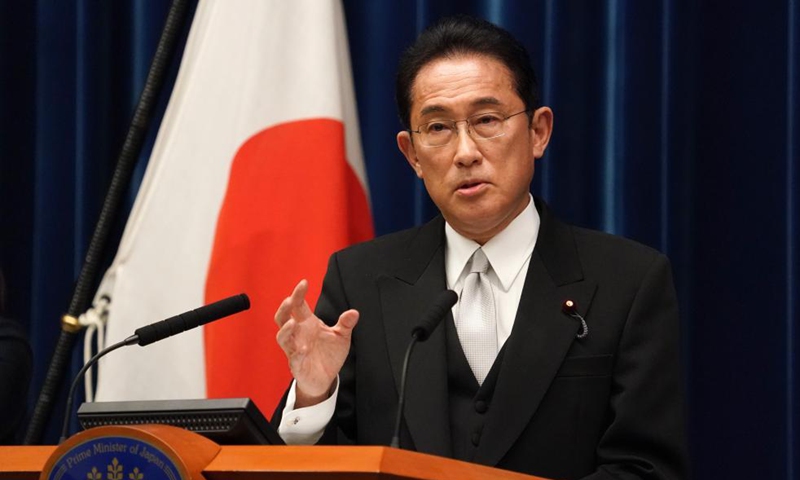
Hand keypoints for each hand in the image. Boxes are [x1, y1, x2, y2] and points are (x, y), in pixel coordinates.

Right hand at [275, 279, 358, 407]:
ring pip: (282, 337)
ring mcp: (295, 349)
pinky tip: (304, 349)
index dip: (298, 294)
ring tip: (292, 323)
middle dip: (284, 308)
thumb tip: (354, 312)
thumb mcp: (341, 336)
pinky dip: (297, 354)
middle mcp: (298, 334)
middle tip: (290, 300)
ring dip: (286, 330)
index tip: (304, 282)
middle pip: (282, 318)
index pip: (298, 305)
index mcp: (307, 323)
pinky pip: (294, 359)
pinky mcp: (297, 365)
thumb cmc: (329, 353)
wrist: (326, 377)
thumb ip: (346, 324)